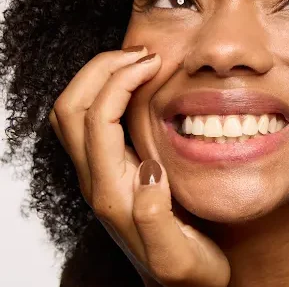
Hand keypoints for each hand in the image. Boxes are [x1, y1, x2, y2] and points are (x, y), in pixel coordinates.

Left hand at [49, 47, 229, 286]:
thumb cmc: (186, 276)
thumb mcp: (178, 258)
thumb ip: (155, 218)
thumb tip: (147, 170)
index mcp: (113, 194)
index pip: (98, 119)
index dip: (121, 81)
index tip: (155, 64)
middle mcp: (97, 181)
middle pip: (71, 108)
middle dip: (102, 69)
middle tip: (143, 54)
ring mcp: (100, 176)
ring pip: (73, 113)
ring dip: (99, 78)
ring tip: (138, 63)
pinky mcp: (109, 174)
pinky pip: (90, 122)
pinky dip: (106, 93)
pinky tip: (136, 88)